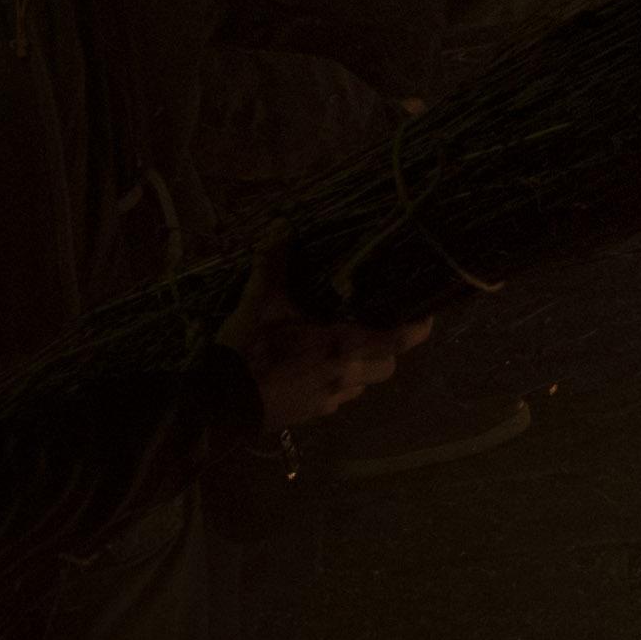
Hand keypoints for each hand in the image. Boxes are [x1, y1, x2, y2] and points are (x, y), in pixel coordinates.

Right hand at [220, 249, 432, 434]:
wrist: (216, 406)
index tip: (423, 311)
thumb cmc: (248, 353)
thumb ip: (272, 266)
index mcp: (344, 347)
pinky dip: (336, 386)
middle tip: (370, 327)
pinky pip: (337, 400)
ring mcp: (329, 400)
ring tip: (342, 349)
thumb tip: (280, 223)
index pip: (400, 339)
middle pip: (388, 365)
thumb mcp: (259, 304)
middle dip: (386, 349)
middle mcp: (346, 376)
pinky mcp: (311, 416)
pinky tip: (315, 373)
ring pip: (364, 385)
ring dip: (361, 368)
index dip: (417, 326)